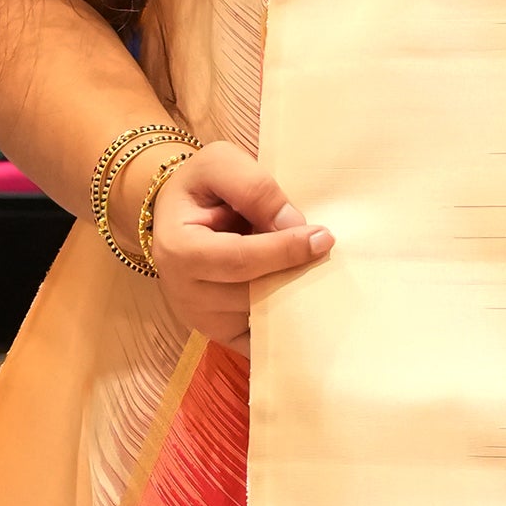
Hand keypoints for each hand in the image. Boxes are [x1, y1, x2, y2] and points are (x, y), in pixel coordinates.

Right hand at [142, 138, 330, 349]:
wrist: (176, 216)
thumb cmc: (200, 188)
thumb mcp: (219, 163)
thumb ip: (254, 187)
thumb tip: (293, 224)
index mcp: (179, 250)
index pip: (239, 259)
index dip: (284, 250)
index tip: (323, 237)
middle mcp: (186, 294)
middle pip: (253, 294)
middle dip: (295, 274)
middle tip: (329, 254)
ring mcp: (203, 321)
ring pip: (262, 320)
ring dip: (297, 300)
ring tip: (321, 274)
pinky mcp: (222, 336)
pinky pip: (262, 342)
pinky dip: (289, 328)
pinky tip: (311, 307)